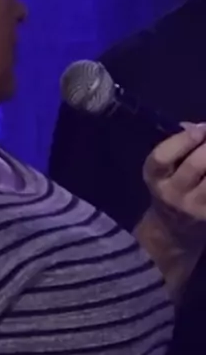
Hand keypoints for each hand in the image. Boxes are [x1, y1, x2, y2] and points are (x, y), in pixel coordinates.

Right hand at [143, 123, 205, 244]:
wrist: (174, 227)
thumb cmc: (172, 183)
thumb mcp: (166, 166)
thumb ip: (180, 144)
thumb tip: (203, 127)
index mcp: (154, 176)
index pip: (162, 157)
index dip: (184, 140)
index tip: (202, 129)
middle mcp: (171, 193)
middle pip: (194, 166)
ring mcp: (193, 207)